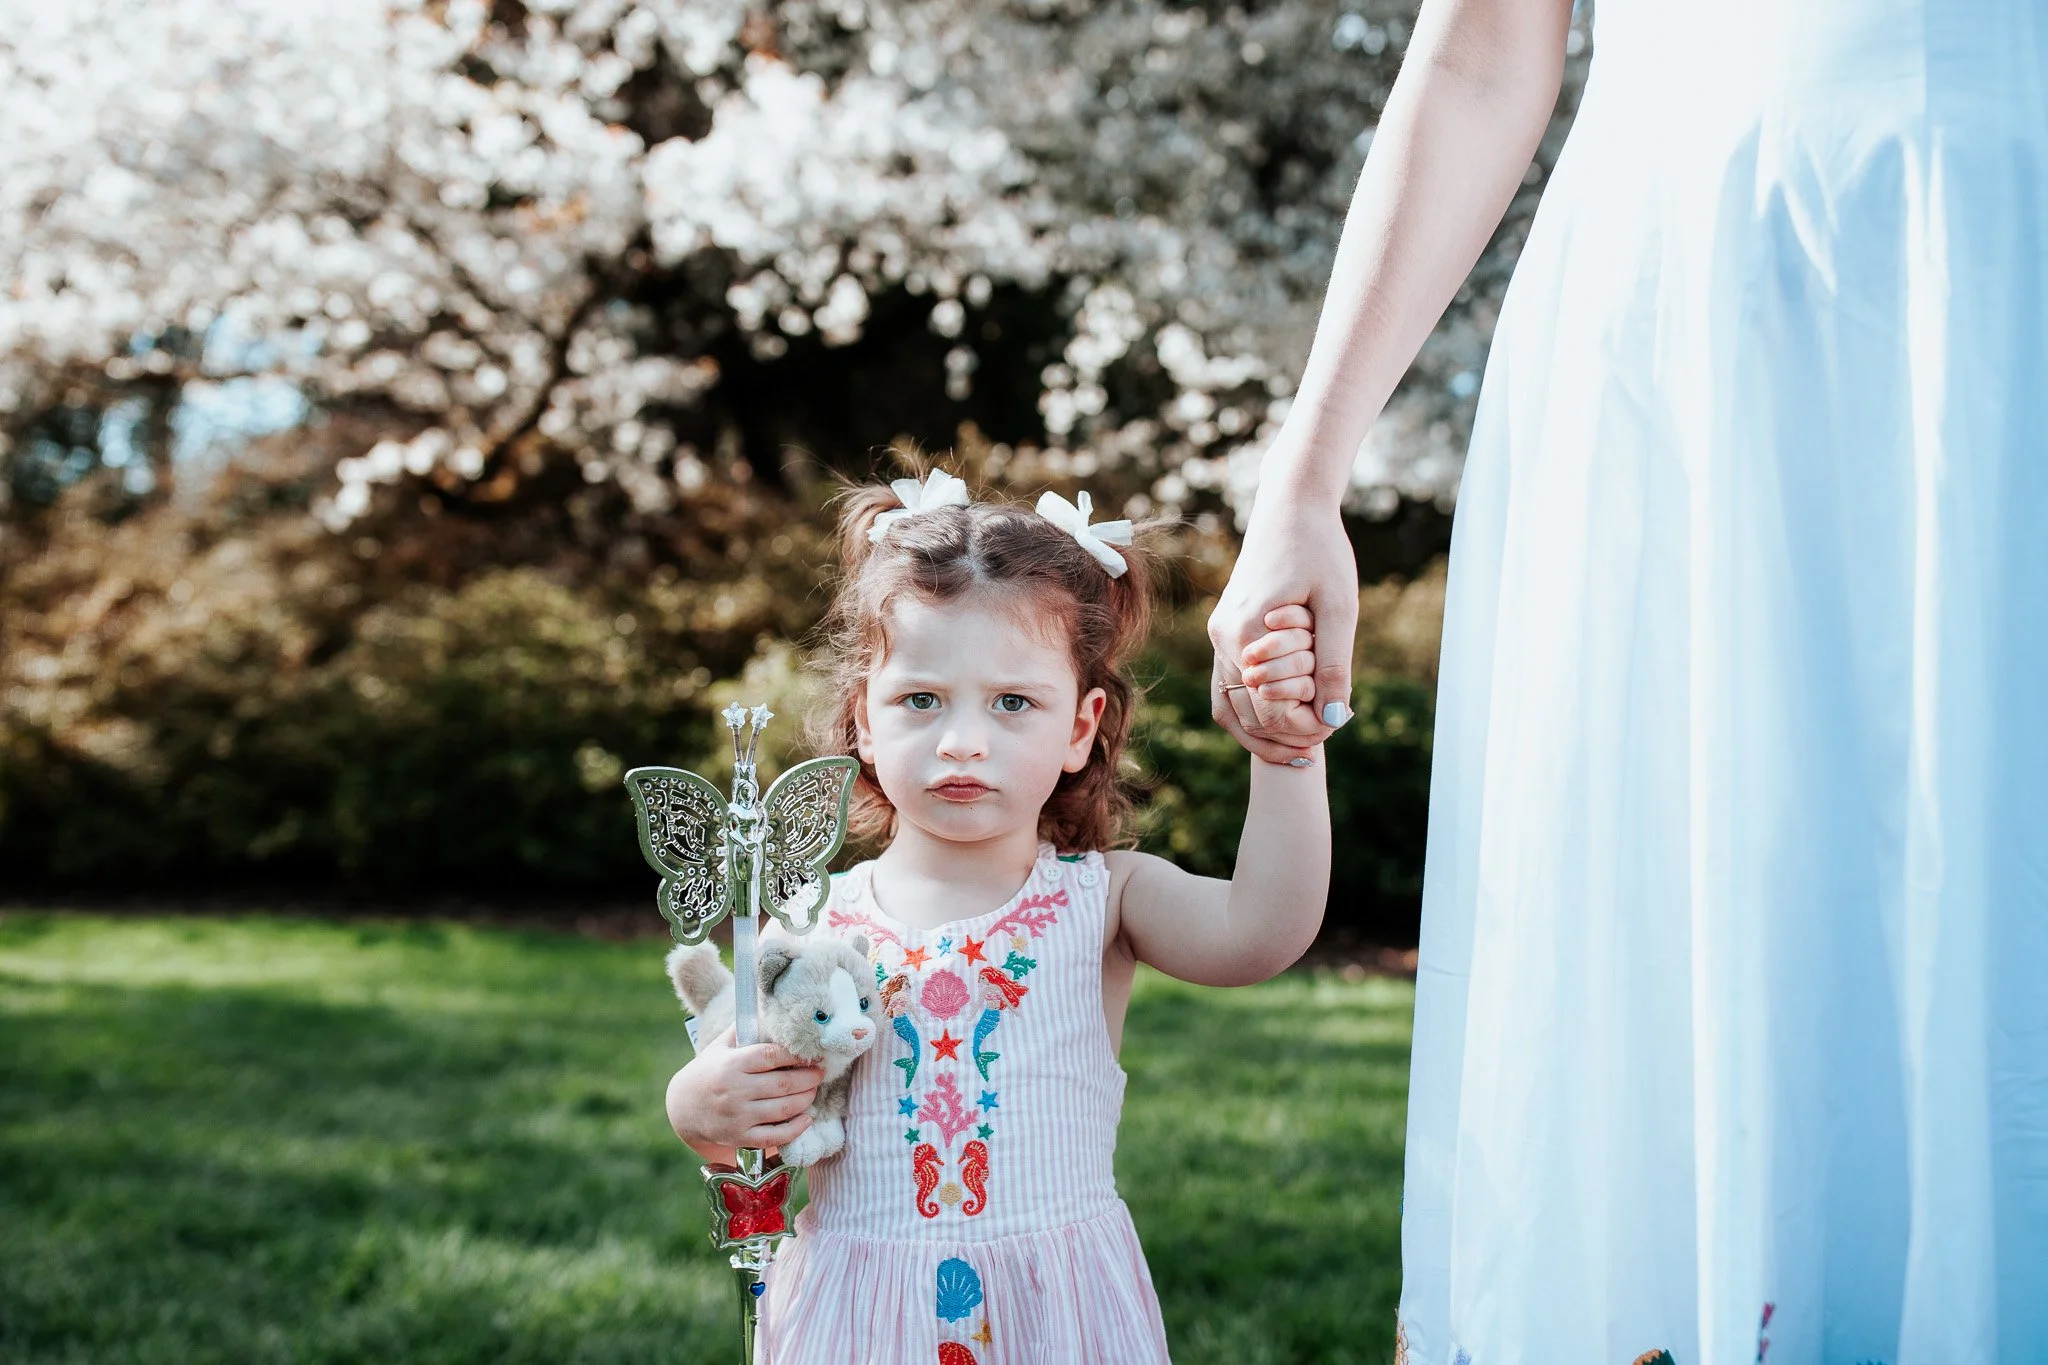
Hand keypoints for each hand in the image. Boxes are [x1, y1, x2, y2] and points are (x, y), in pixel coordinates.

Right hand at [664, 1026, 822, 1159]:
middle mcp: (735, 1090)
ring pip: (783, 1109)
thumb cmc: (707, 1072)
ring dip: (806, 1099)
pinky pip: (775, 1136)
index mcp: (732, 1064)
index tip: (812, 1054)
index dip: (796, 1055)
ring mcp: (738, 1116)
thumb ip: (743, 1029)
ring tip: (813, 1091)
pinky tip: (807, 1118)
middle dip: (809, 1078)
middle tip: (821, 1072)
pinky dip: (795, 1129)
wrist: (682, 1109)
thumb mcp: (719, 1047)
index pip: (772, 1055)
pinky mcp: (740, 1137)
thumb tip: (768, 1006)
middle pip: (783, 1083)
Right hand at [1208, 475, 1358, 762]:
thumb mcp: (1339, 607)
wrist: (1291, 506)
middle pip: (1245, 714)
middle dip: (1282, 736)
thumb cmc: (1320, 549)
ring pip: (1229, 706)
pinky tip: (1281, 718)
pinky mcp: (1225, 629)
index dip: (1302, 730)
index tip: (1334, 732)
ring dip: (1261, 731)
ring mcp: (1219, 634)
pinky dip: (1249, 709)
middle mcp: (1224, 639)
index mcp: (1247, 633)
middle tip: (1320, 748)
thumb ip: (1335, 664)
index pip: (1269, 709)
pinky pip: (1227, 685)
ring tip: (1299, 749)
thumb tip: (1334, 719)